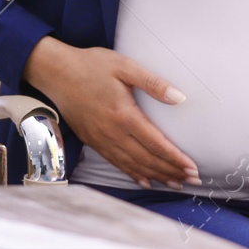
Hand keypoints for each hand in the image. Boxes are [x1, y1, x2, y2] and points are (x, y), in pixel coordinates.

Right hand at [23, 37, 199, 190]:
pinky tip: (145, 180)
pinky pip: (116, 163)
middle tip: (192, 180)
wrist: (56, 72)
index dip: (176, 158)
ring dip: (156, 176)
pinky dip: (133, 174)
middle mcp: (113, 132)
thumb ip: (153, 83)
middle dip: (172, 171)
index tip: (193, 168)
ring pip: (133, 165)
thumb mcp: (124, 66)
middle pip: (147, 159)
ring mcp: (101, 139)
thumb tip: (179, 97)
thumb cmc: (90, 65)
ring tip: (175, 183)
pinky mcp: (93, 141)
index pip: (156, 144)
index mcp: (124, 114)